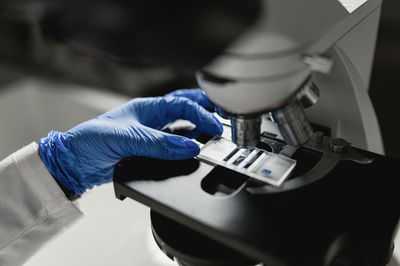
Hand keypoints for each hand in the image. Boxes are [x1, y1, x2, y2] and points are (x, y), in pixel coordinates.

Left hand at [39, 89, 221, 194]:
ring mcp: (151, 135)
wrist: (74, 162)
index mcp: (147, 107)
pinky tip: (194, 151)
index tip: (216, 126)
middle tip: (224, 116)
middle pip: (185, 108)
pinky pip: (173, 146)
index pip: (182, 105)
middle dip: (205, 109)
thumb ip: (160, 144)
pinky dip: (186, 147)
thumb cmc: (91, 140)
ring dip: (198, 129)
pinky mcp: (148, 151)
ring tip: (214, 132)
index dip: (202, 113)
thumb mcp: (128, 139)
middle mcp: (151, 119)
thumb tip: (190, 147)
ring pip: (181, 127)